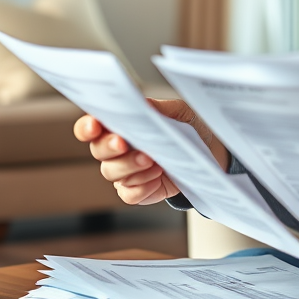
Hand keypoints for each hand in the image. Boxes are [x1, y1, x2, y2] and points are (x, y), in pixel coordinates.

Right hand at [73, 99, 229, 204]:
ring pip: (112, 173)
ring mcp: (126, 173)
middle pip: (98, 151)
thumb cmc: (188, 127)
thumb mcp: (178, 111)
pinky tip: (157, 178)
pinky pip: (129, 194)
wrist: (211, 151)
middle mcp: (117, 150)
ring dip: (131, 167)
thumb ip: (157, 108)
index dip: (87, 127)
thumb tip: (141, 104)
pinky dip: (141, 187)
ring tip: (153, 161)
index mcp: (120, 126)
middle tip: (124, 143)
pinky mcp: (140, 191)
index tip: (95, 126)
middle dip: (109, 147)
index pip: (90, 127)